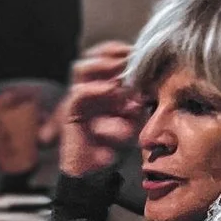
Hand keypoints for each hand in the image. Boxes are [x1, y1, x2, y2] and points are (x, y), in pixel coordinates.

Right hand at [51, 43, 140, 178]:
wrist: (94, 170)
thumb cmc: (115, 143)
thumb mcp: (133, 118)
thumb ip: (138, 100)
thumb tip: (149, 86)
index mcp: (103, 86)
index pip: (107, 56)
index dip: (120, 50)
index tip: (139, 50)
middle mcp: (89, 88)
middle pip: (92, 56)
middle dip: (110, 52)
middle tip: (129, 56)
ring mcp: (78, 99)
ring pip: (81, 69)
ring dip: (101, 65)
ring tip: (120, 68)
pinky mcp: (71, 113)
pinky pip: (78, 94)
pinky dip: (95, 89)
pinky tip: (111, 89)